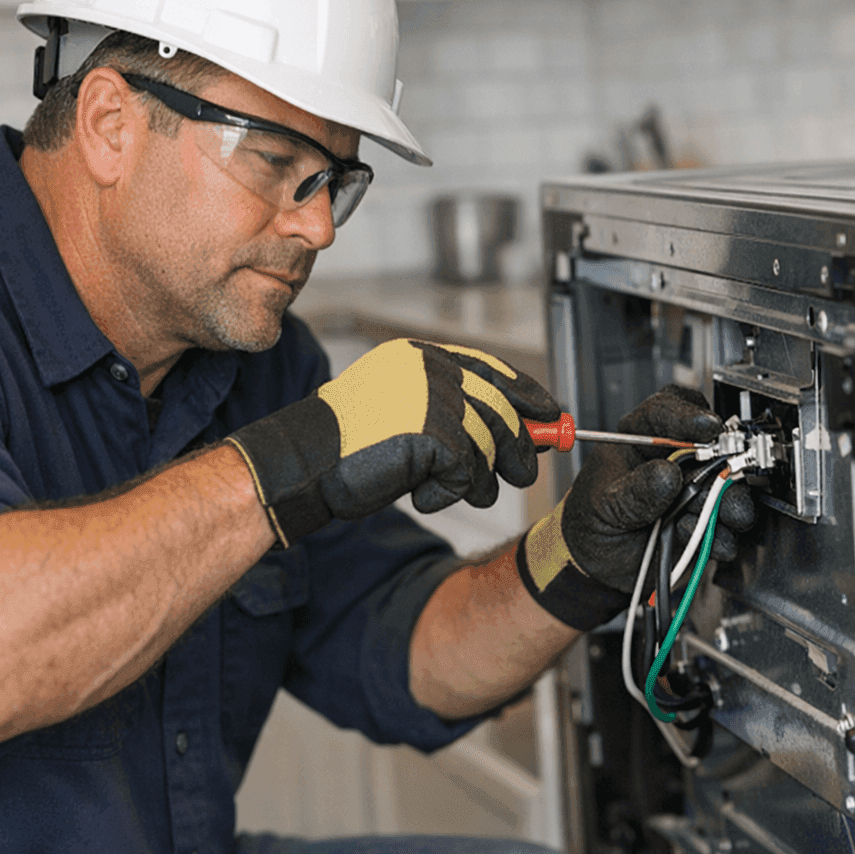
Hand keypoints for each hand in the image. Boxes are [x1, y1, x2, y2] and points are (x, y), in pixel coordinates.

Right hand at [227, 339, 560, 546]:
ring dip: (479, 481)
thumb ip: (454, 412)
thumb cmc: (346, 446)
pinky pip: (466, 473)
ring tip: (458, 492)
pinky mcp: (433, 433)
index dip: (527, 395)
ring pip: (489, 445)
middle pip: (501, 408)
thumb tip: (519, 428)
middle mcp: (429, 369)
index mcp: (420, 357)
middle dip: (519, 447)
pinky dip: (450, 494)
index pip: (491, 370)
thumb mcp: (405, 415)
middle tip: (524, 473)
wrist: (303, 464)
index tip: (551, 416)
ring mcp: (431, 398)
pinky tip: (424, 495)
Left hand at [515, 385, 756, 629]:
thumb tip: (666, 474)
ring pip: (727, 486)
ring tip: (698, 516)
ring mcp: (693, 491)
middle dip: (721, 462)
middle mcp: (675, 460)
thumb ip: (633, 492)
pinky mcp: (705, 523)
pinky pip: (728, 527)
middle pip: (713, 446)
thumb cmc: (593, 519)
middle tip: (721, 476)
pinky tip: (689, 536)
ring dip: (723, 501)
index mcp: (642, 439)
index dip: (689, 415)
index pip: (668, 409)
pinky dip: (718, 534)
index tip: (707, 427)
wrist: (596, 562)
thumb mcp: (602, 504)